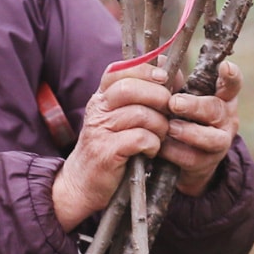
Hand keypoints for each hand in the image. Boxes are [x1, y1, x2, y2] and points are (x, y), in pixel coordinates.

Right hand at [50, 65, 172, 231]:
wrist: (82, 184)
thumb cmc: (109, 147)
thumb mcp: (118, 118)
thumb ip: (138, 97)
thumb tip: (171, 76)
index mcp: (101, 97)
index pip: (119, 70)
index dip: (145, 69)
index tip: (165, 78)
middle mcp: (98, 110)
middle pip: (130, 88)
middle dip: (158, 96)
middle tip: (169, 110)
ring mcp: (100, 131)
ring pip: (140, 114)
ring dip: (159, 125)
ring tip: (160, 135)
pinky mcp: (106, 153)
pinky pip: (139, 139)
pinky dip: (153, 144)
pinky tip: (151, 150)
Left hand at [159, 61, 240, 196]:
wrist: (189, 159)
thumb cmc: (185, 116)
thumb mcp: (183, 96)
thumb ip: (174, 80)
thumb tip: (159, 60)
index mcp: (222, 97)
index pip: (233, 84)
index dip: (231, 76)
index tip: (225, 67)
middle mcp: (226, 118)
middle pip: (216, 110)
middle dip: (195, 106)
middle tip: (174, 103)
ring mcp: (220, 142)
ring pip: (210, 138)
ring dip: (188, 132)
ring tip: (169, 127)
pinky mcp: (207, 164)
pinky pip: (193, 158)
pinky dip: (175, 152)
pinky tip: (161, 145)